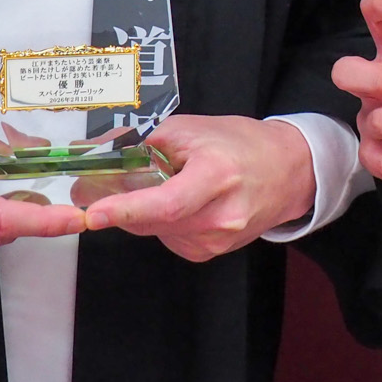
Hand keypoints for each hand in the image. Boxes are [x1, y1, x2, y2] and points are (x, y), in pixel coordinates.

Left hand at [78, 114, 316, 261]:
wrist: (287, 171)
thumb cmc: (241, 144)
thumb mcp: (190, 129)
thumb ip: (144, 145)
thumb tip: (96, 160)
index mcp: (218, 176)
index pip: (167, 203)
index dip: (126, 209)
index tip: (94, 213)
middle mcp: (222, 216)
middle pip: (152, 220)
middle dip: (121, 205)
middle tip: (99, 187)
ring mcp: (218, 240)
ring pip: (154, 231)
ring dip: (143, 211)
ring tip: (167, 184)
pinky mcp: (211, 252)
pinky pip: (167, 238)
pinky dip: (160, 221)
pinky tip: (180, 203)